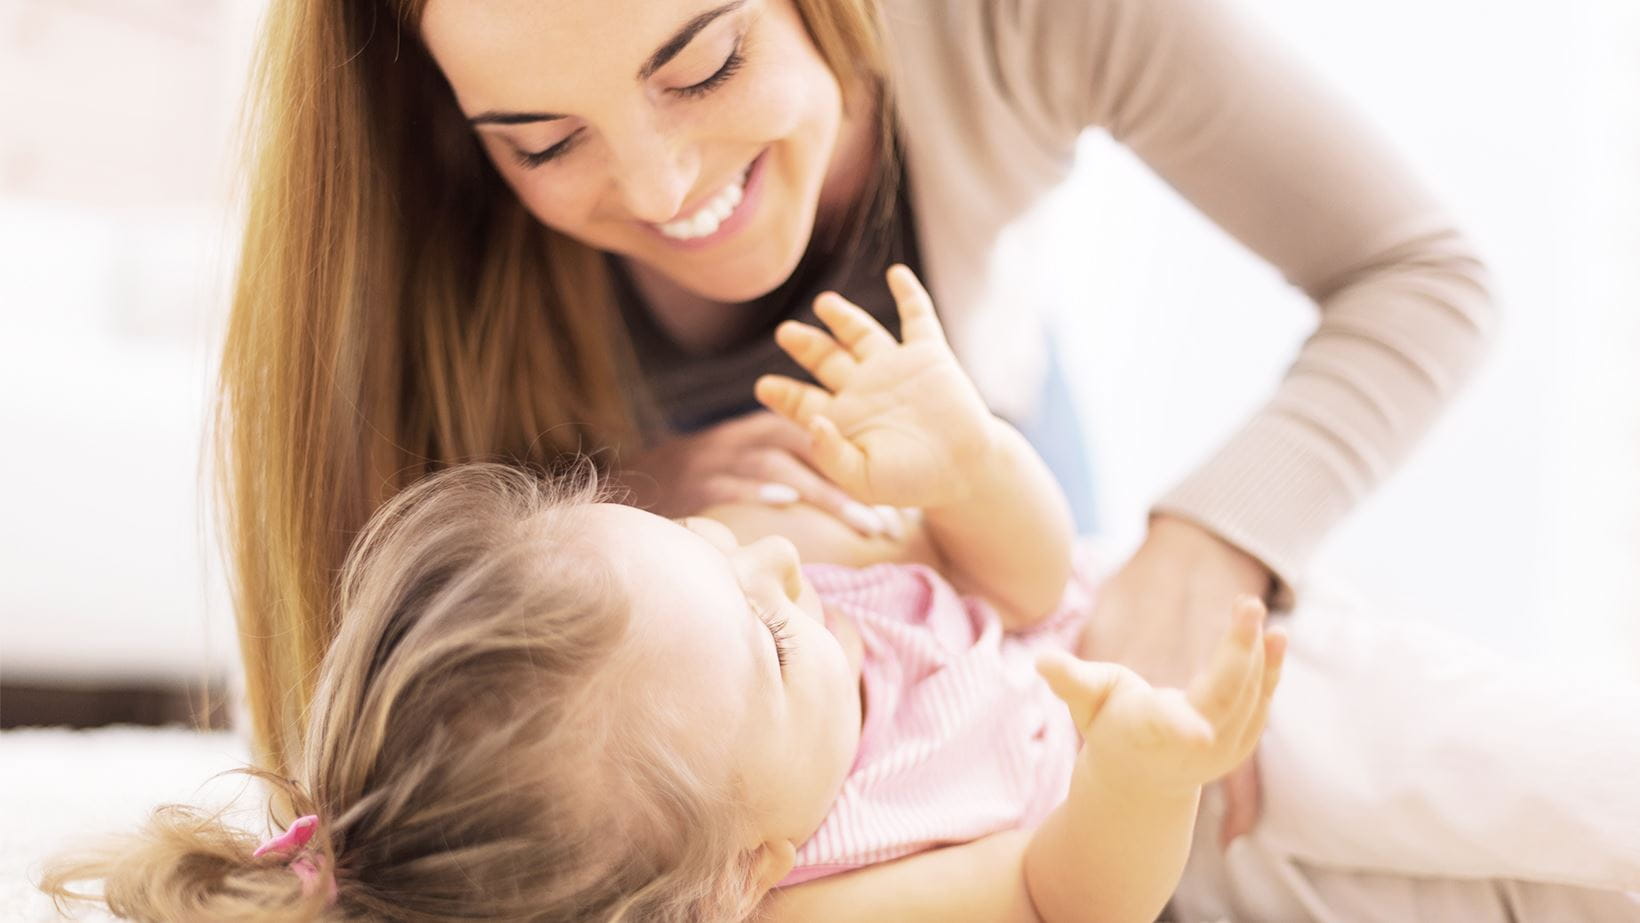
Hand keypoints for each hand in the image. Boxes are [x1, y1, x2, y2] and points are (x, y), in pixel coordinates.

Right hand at [617, 412, 895, 536]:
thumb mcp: (744, 465)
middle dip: (852, 486)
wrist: (631, 478)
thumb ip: (786, 474)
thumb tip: (839, 510)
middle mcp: (745, 439)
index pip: (820, 441)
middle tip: (888, 525)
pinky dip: (757, 487)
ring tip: (860, 521)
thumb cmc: (701, 479)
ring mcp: (720, 458)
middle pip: (809, 450)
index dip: (860, 467)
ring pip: (779, 466)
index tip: (896, 508)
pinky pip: (730, 480)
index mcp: (761, 433)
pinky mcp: (696, 480)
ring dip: (823, 492)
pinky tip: (786, 500)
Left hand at [754, 265, 996, 508]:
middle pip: (825, 358)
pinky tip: (896, 273)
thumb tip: (812, 422)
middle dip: (805, 345)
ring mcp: (895, 367)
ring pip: (861, 333)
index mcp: (844, 418)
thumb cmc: (914, 481)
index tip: (764, 387)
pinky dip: (908, 294)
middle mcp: (864, 387)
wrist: (967, 470)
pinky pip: (917, 317)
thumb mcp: (865, 480)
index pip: (803, 400)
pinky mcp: (928, 355)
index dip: (783, 393)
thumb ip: (832, 455)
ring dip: (843, 316)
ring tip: (824, 302)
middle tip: (786, 333)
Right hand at [1039, 596, 1286, 794]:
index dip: (1182, 729)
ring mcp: (1222, 749)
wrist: (1142, 779)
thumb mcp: (1086, 702)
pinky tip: (1276, 636)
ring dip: (1257, 653)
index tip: (1203, 734)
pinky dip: (1271, 668)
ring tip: (1254, 610)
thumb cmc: (1109, 725)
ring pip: (1247, 698)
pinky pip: (1261, 701)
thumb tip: (1042, 661)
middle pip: (1222, 698)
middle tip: (1248, 606)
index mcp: (1146, 733)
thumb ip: (1071, 680)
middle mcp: (1189, 747)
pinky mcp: (1242, 740)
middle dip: (1238, 653)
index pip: (1165, 729)